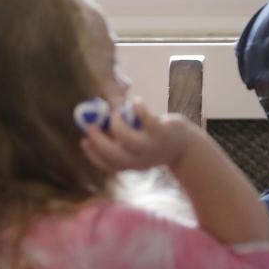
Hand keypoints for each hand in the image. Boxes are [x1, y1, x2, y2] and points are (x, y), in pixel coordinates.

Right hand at [79, 100, 195, 172]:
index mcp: (133, 164)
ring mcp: (152, 146)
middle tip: (90, 126)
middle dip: (98, 140)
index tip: (83, 141)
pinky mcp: (162, 132)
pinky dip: (137, 108)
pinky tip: (136, 102)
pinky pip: (145, 118)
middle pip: (113, 153)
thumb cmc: (156, 142)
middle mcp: (141, 159)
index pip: (108, 165)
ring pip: (126, 138)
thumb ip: (120, 138)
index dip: (93, 155)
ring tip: (117, 113)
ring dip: (116, 122)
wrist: (186, 145)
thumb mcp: (138, 145)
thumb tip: (98, 120)